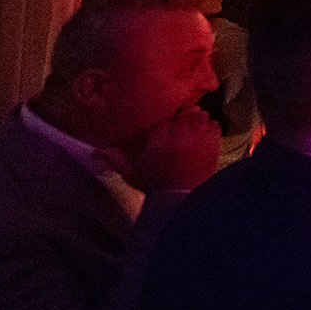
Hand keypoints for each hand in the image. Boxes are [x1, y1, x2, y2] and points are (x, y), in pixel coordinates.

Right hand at [99, 103, 219, 193]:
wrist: (182, 198)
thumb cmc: (155, 185)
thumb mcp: (132, 172)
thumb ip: (114, 159)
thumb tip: (95, 152)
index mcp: (158, 139)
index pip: (164, 117)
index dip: (166, 120)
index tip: (166, 124)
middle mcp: (179, 133)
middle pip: (184, 111)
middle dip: (183, 116)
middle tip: (180, 125)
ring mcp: (198, 136)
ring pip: (200, 114)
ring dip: (197, 120)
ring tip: (193, 128)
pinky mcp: (213, 142)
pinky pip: (215, 124)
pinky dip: (210, 127)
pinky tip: (204, 135)